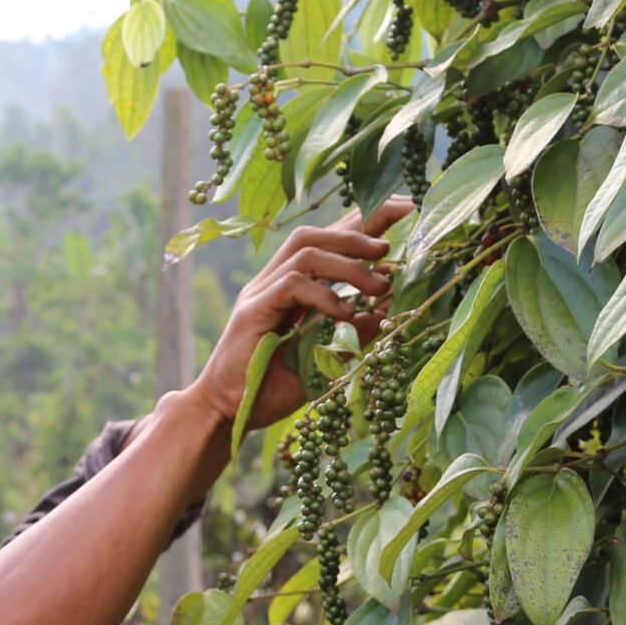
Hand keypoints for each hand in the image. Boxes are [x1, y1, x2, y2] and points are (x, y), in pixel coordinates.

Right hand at [187, 196, 416, 431]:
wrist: (224, 414)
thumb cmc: (269, 389)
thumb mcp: (324, 360)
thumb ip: (352, 335)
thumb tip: (385, 312)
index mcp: (288, 288)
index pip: (326, 242)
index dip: (362, 223)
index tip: (401, 211)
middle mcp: (272, 282)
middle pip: (314, 234)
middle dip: (357, 229)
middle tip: (393, 244)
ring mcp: (259, 293)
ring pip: (306, 251)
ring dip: (349, 264)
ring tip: (380, 284)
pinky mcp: (253, 311)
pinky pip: (292, 285)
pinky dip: (325, 295)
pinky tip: (346, 314)